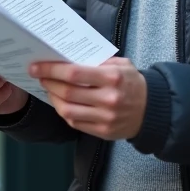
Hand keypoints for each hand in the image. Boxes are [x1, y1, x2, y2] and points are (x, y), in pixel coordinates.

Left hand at [30, 57, 146, 140]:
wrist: (153, 110)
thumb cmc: (132, 82)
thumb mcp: (121, 65)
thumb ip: (98, 61)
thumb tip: (68, 58)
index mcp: (112, 77)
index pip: (74, 74)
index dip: (51, 70)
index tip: (37, 67)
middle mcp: (108, 99)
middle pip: (67, 92)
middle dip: (48, 83)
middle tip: (38, 75)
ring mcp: (105, 118)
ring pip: (67, 110)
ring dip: (53, 98)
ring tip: (48, 89)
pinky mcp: (103, 132)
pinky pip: (75, 123)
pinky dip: (63, 112)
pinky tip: (60, 102)